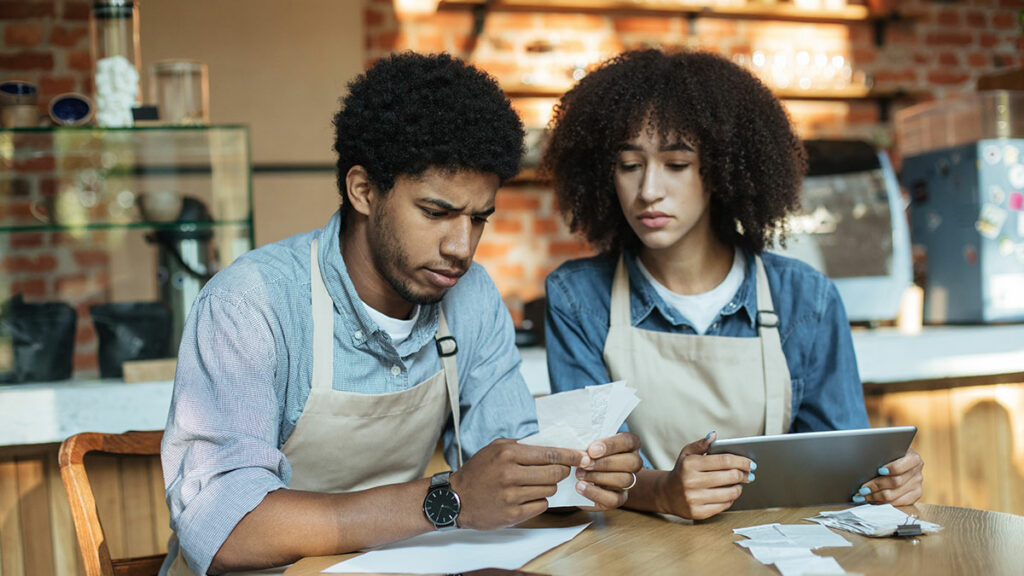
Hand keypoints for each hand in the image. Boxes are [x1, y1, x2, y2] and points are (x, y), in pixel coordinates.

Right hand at [449, 438, 581, 529]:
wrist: (455, 498)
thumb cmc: (478, 471)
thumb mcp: (495, 448)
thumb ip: (521, 445)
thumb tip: (550, 443)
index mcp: (508, 454)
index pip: (549, 454)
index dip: (570, 455)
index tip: (582, 456)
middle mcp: (510, 474)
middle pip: (554, 473)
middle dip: (562, 472)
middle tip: (561, 471)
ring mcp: (511, 496)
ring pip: (549, 490)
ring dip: (549, 487)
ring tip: (535, 484)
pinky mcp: (512, 514)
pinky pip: (541, 506)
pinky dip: (539, 501)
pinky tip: (527, 497)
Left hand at [574, 432, 642, 509]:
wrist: (584, 479)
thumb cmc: (587, 455)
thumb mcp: (589, 445)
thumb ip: (590, 443)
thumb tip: (580, 444)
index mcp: (629, 445)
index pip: (629, 441)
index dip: (612, 445)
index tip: (592, 450)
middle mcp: (633, 463)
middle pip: (632, 462)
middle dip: (606, 463)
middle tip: (585, 463)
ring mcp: (628, 482)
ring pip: (625, 480)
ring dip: (599, 477)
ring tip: (579, 474)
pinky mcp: (620, 498)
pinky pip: (614, 499)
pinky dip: (595, 493)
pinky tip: (580, 487)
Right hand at [658, 432, 754, 519]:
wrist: (666, 494)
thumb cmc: (681, 471)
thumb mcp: (687, 454)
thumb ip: (701, 444)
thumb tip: (714, 436)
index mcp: (690, 464)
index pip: (724, 461)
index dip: (741, 461)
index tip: (750, 463)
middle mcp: (691, 482)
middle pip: (730, 476)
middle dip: (743, 474)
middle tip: (748, 474)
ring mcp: (694, 498)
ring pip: (729, 493)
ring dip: (738, 488)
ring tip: (738, 484)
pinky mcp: (698, 512)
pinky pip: (723, 506)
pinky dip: (730, 499)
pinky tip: (728, 494)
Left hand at [855, 447, 923, 505]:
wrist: (902, 459)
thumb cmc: (891, 453)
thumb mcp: (889, 450)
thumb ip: (882, 455)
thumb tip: (865, 464)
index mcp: (913, 458)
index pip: (900, 467)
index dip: (889, 469)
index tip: (878, 470)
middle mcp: (917, 472)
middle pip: (895, 483)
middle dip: (875, 486)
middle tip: (862, 488)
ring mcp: (917, 485)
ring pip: (894, 495)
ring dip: (875, 496)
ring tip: (863, 496)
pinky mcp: (914, 495)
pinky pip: (897, 503)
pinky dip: (881, 502)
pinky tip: (872, 500)